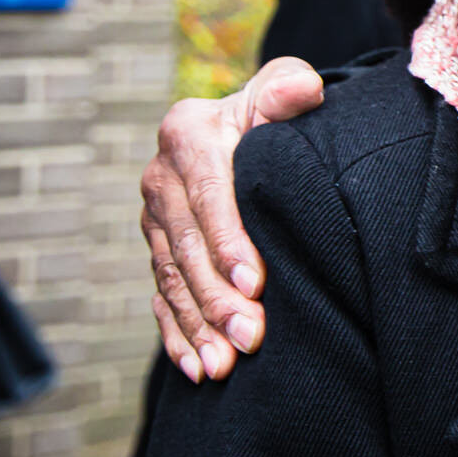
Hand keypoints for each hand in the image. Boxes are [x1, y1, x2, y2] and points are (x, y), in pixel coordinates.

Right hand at [140, 57, 325, 381]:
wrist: (248, 125)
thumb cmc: (275, 107)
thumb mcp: (282, 88)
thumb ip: (290, 89)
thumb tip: (304, 90)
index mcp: (187, 135)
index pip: (208, 196)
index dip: (229, 241)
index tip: (255, 283)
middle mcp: (160, 179)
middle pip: (186, 247)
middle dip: (216, 298)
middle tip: (250, 337)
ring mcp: (153, 219)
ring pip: (171, 280)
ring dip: (196, 326)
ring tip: (223, 366)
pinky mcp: (156, 250)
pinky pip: (160, 298)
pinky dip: (176, 336)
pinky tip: (196, 368)